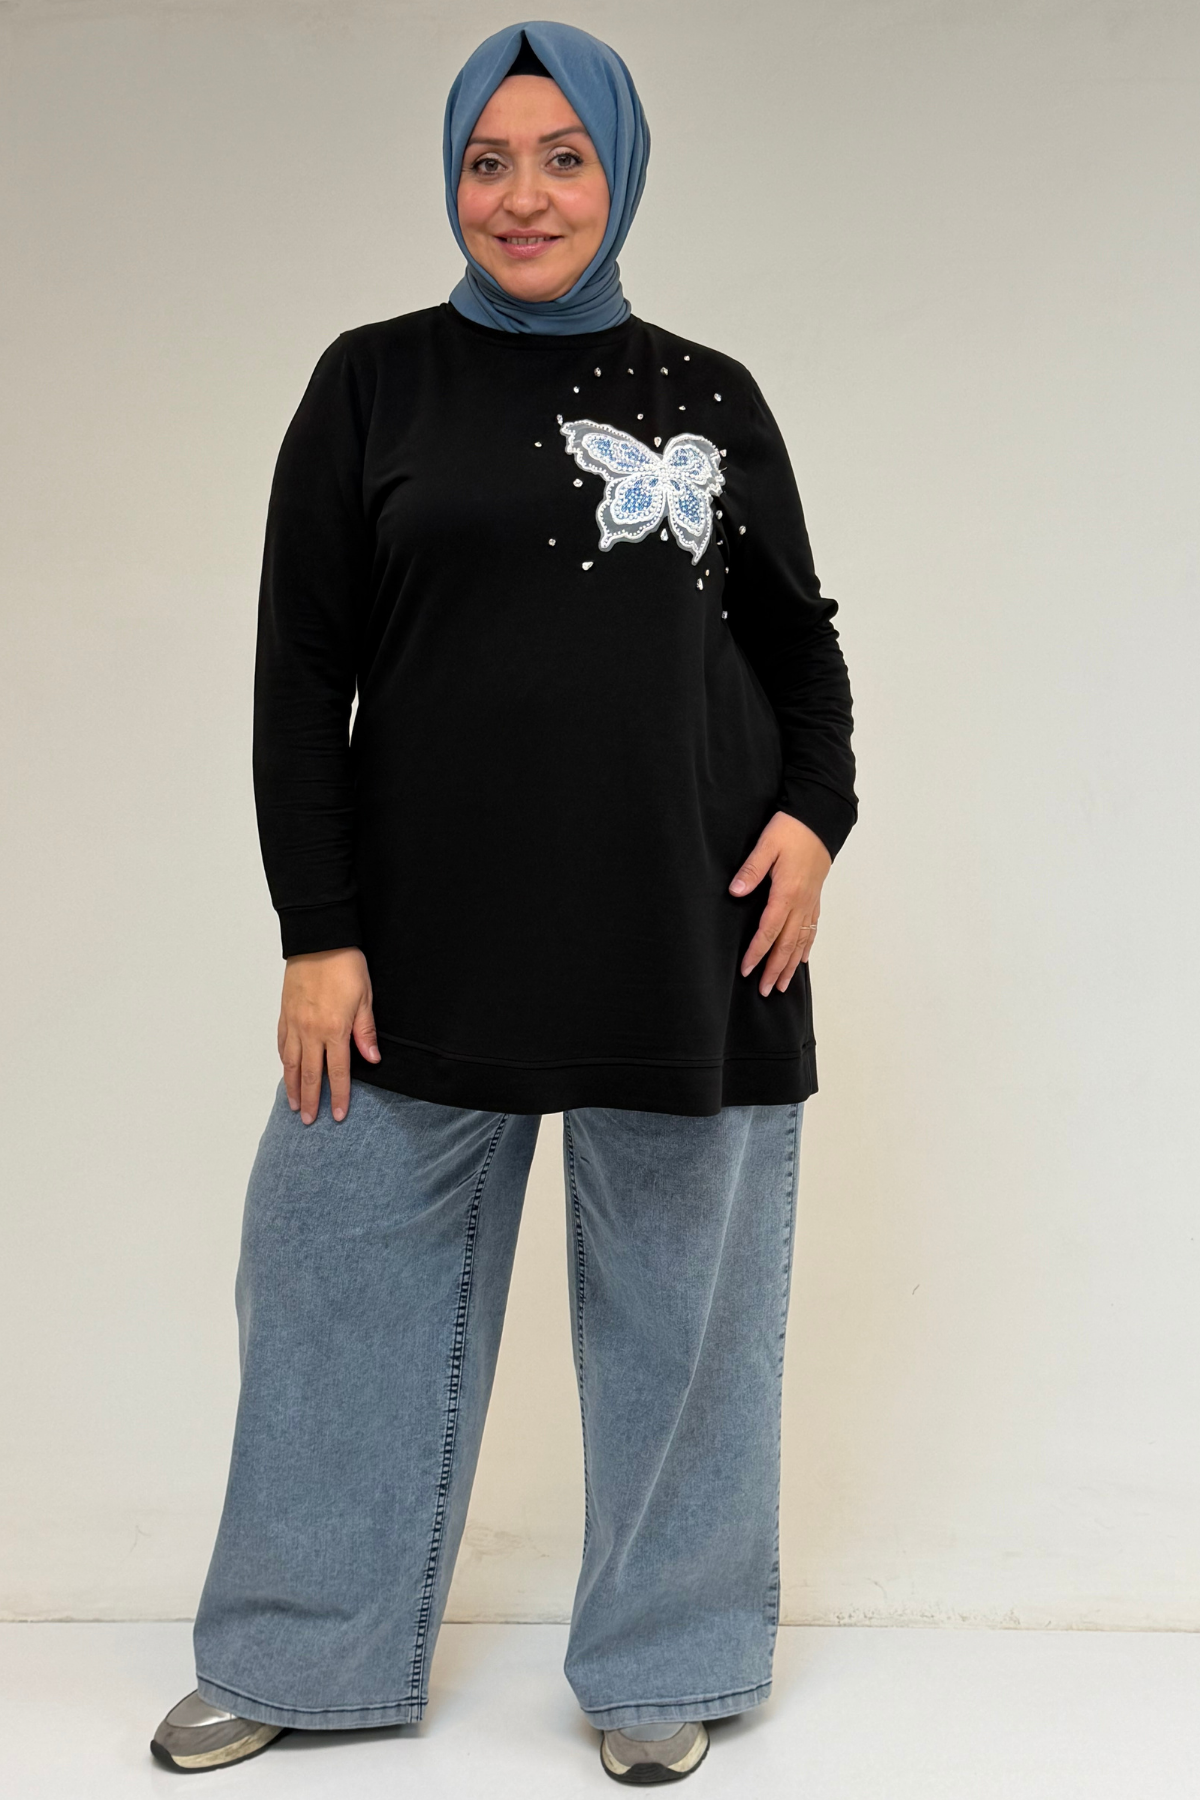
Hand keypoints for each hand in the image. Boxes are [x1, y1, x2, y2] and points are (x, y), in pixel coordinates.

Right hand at [278, 947, 380, 1124]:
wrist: (318, 940)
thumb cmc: (345, 966)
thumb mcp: (365, 998)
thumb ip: (365, 1032)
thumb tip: (371, 1060)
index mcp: (334, 1030)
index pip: (336, 1072)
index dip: (337, 1096)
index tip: (336, 1115)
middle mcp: (310, 1031)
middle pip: (309, 1074)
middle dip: (311, 1100)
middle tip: (309, 1120)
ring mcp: (294, 1023)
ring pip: (290, 1063)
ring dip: (292, 1086)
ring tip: (294, 1105)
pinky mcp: (284, 1013)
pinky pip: (282, 1044)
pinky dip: (283, 1061)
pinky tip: (286, 1070)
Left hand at [729, 812, 831, 995]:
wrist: (820, 818)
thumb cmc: (791, 829)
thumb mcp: (766, 844)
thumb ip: (752, 869)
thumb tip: (736, 891)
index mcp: (786, 892)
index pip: (769, 930)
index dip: (757, 952)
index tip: (747, 970)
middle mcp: (801, 902)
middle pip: (787, 944)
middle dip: (775, 969)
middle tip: (765, 991)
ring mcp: (810, 902)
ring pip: (801, 941)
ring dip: (791, 965)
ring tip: (782, 985)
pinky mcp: (815, 897)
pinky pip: (812, 929)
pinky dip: (806, 947)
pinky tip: (801, 960)